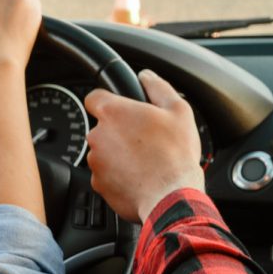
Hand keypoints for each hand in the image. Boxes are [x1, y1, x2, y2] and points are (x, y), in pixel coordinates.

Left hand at [85, 69, 204, 221]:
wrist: (171, 197)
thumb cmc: (175, 155)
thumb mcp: (178, 111)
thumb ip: (158, 87)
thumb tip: (147, 76)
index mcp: (113, 112)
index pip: (94, 97)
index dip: (109, 101)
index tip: (122, 110)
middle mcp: (98, 136)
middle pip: (101, 127)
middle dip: (119, 131)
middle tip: (144, 138)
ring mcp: (96, 162)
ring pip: (104, 152)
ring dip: (119, 154)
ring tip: (145, 160)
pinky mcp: (98, 184)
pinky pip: (106, 174)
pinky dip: (119, 175)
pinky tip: (140, 176)